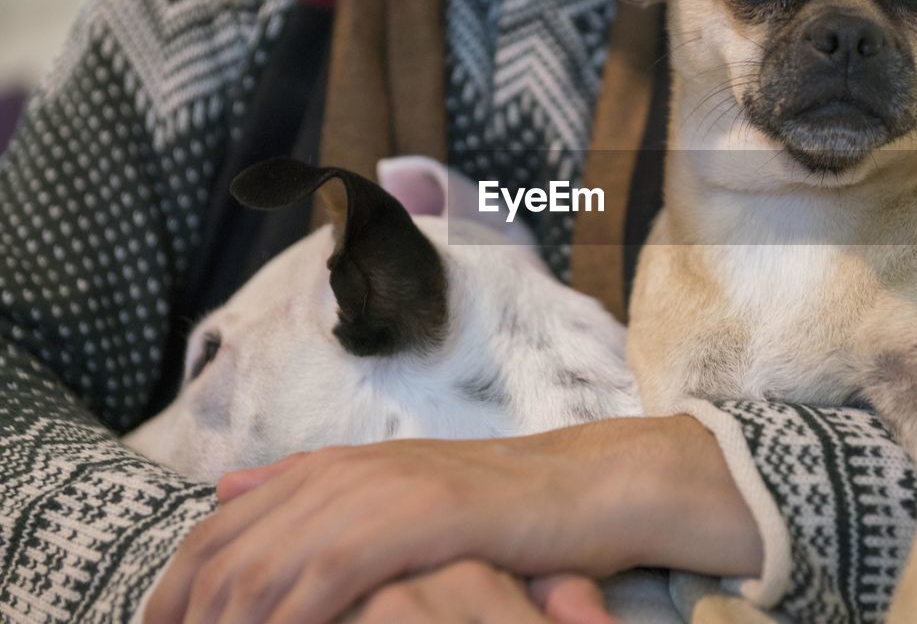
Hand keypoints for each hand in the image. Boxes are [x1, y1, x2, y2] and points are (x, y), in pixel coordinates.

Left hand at [146, 415, 760, 622]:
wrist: (583, 486)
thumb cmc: (491, 506)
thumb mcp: (393, 488)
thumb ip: (311, 484)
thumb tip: (228, 485)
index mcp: (328, 466)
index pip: (220, 528)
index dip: (175, 588)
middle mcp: (342, 471)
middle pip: (228, 551)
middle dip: (189, 613)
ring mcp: (380, 491)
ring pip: (267, 569)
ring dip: (230, 623)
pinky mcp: (419, 518)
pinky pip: (327, 579)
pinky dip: (290, 619)